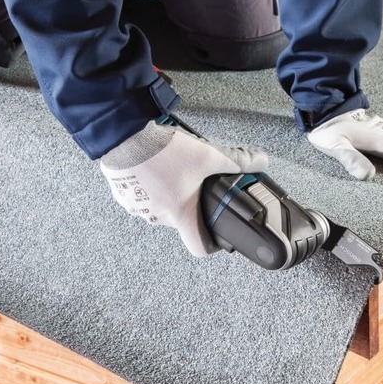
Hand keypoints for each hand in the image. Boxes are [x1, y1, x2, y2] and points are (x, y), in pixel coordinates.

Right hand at [99, 123, 267, 255]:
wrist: (122, 136)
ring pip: (160, 209)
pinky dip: (150, 187)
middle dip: (192, 205)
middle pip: (181, 222)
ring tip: (176, 171)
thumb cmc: (161, 152)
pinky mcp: (123, 194)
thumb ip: (237, 160)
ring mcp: (137, 208)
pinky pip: (141, 197)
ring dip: (170, 195)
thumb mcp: (207, 155)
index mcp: (179, 215)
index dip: (213, 244)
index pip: (199, 247)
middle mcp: (157, 218)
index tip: (218, 234)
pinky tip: (156, 167)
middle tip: (198, 184)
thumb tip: (260, 161)